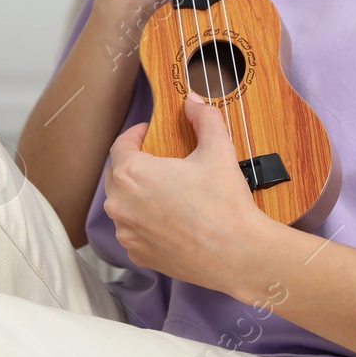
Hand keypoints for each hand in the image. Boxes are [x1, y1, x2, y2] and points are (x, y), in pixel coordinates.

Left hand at [101, 91, 271, 295]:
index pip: (120, 145)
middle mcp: (120, 205)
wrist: (238, 254)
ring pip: (124, 205)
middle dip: (134, 164)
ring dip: (138, 194)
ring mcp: (127, 233)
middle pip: (117, 175)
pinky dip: (145, 221)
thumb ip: (204, 118)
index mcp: (132, 174)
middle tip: (159, 161)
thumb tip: (193, 102)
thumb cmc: (224, 203)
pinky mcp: (138, 254)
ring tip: (166, 191)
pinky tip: (170, 219)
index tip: (149, 133)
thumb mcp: (218, 149)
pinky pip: (134, 230)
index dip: (135, 135)